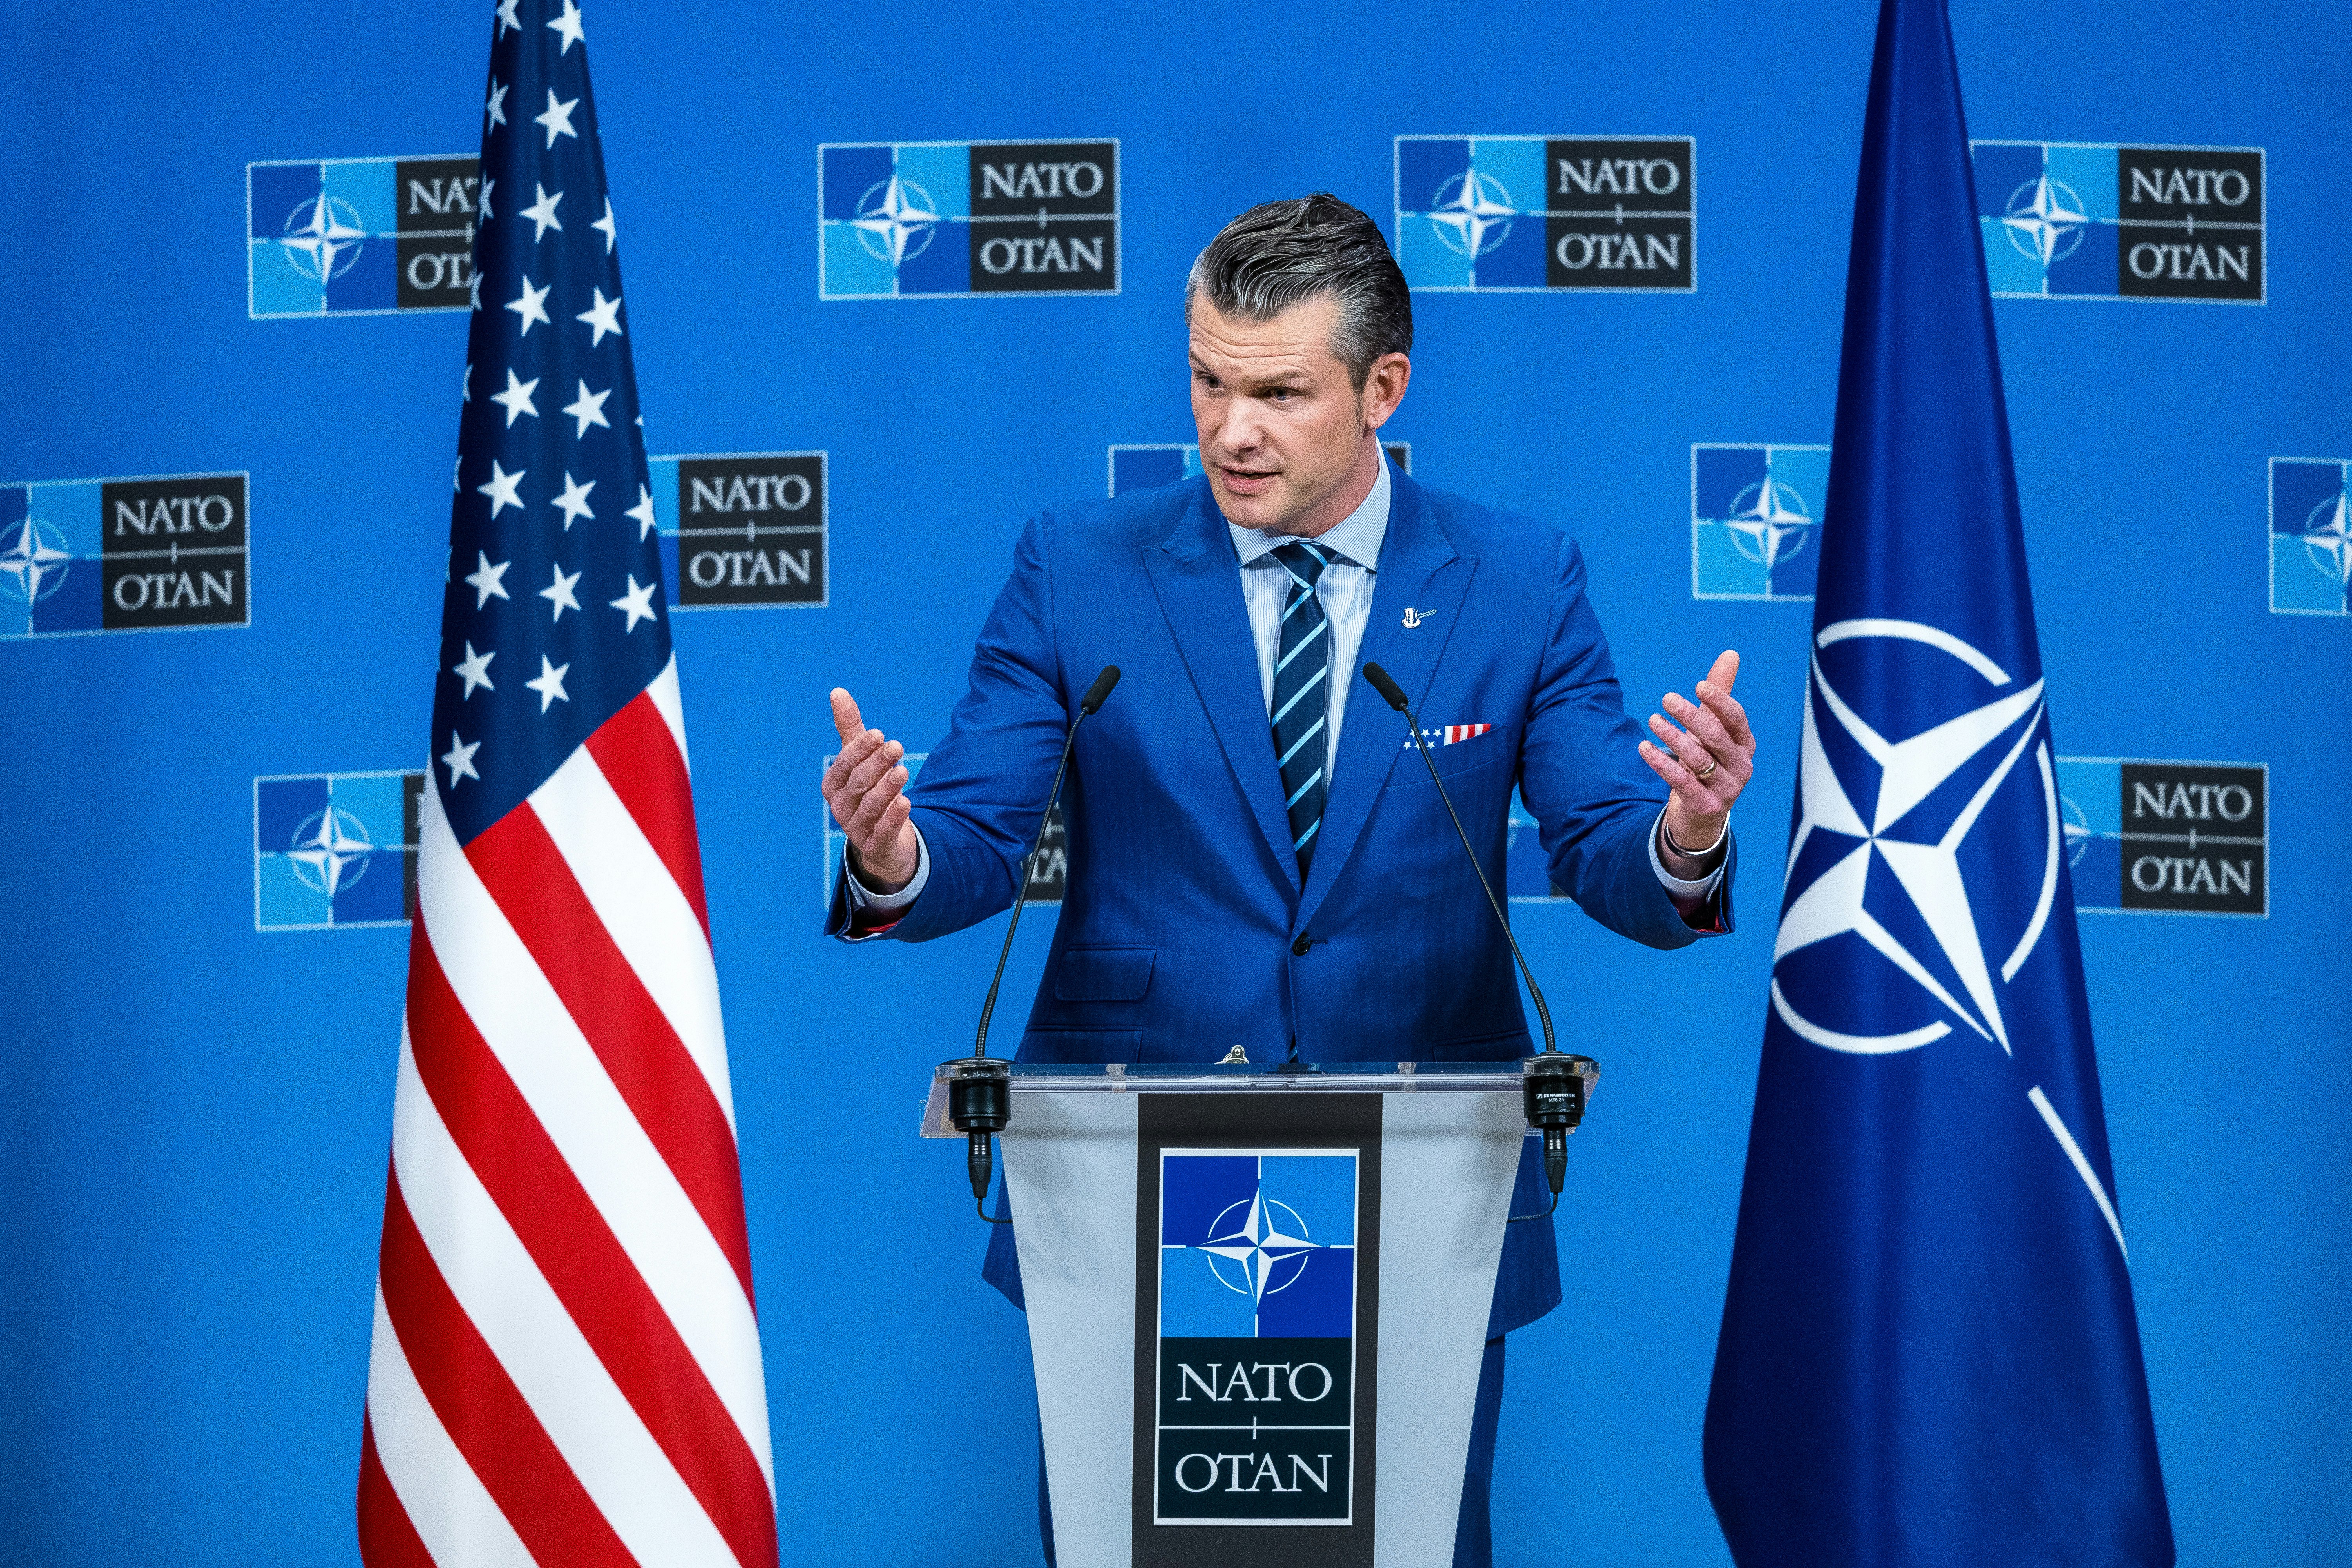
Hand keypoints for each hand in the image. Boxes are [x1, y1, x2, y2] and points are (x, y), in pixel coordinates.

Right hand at [823, 688, 919, 893]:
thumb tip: (838, 691)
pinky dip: (893, 818)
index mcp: (834, 785)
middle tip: (897, 747)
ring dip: (887, 789)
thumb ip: (850, 729)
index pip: (844, 764)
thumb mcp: (860, 760)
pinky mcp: (876, 845)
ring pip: (870, 807)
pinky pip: (883, 832)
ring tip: (904, 771)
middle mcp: (841, 807)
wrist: (882, 841)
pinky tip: (906, 803)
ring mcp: (857, 828)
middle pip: (858, 784)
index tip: (879, 734)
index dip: (860, 750)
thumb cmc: (868, 791)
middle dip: (877, 765)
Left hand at [1638, 649, 1755, 861]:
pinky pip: (1682, 782)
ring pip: (1699, 759)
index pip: (1736, 718)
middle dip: (1691, 716)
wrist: (1702, 814)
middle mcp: (1742, 765)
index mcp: (1745, 743)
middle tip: (1667, 698)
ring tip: (1653, 719)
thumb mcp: (1714, 729)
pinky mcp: (1707, 806)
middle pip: (1716, 736)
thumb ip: (1719, 694)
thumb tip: (1731, 654)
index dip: (1720, 701)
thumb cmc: (1709, 762)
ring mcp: (1727, 788)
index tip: (1698, 684)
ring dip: (1673, 737)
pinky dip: (1662, 764)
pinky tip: (1644, 748)